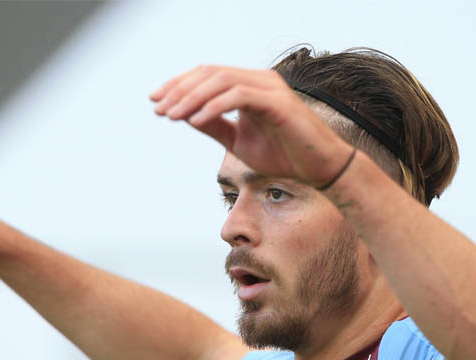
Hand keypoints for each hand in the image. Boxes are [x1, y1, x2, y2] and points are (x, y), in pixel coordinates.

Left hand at [150, 66, 353, 186]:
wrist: (319, 169)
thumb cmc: (284, 155)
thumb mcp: (239, 141)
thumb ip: (214, 125)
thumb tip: (184, 114)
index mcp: (249, 86)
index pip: (207, 75)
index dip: (178, 85)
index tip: (156, 102)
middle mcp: (259, 80)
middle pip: (209, 73)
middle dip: (179, 90)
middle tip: (158, 109)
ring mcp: (270, 87)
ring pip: (221, 80)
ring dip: (191, 97)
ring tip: (172, 115)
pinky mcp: (278, 101)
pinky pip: (238, 96)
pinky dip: (214, 106)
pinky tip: (195, 120)